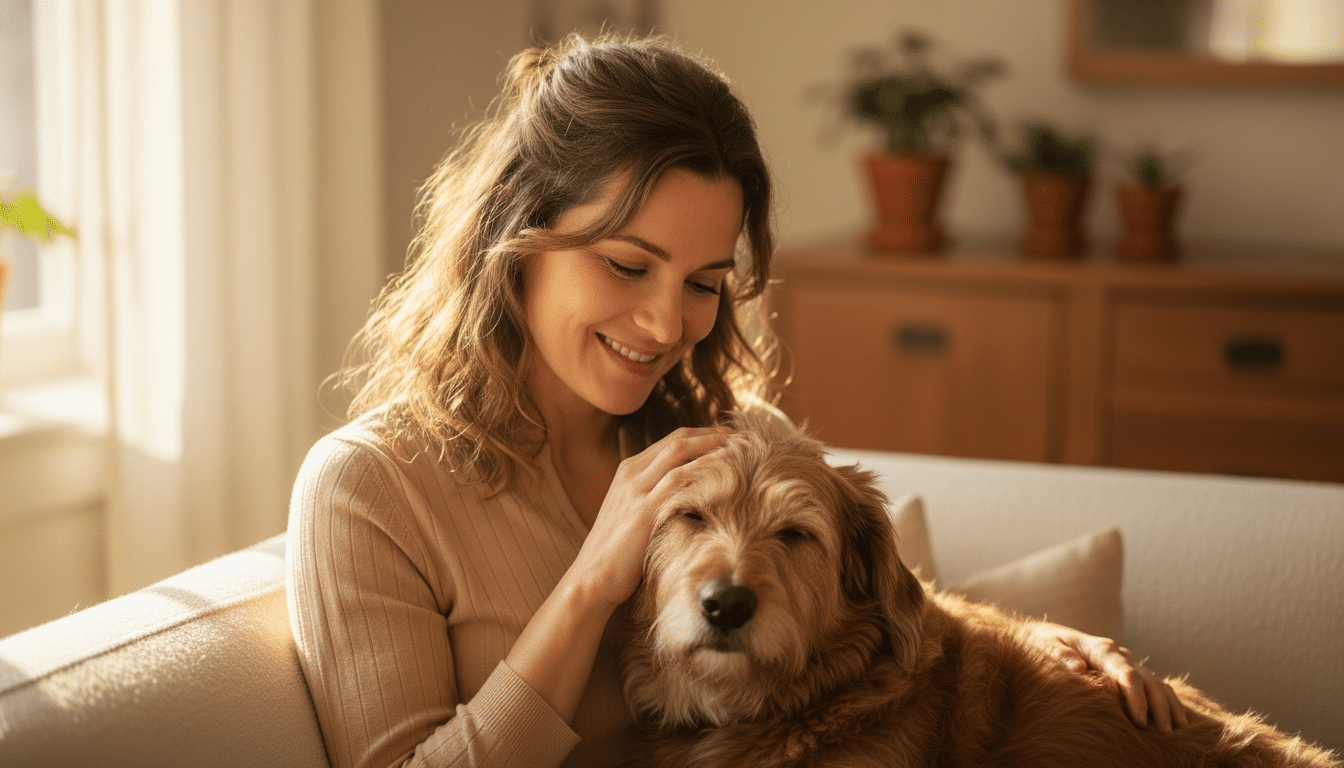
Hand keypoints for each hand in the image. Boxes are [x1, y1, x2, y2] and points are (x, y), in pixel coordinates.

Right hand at [569, 425, 732, 608]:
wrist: (592, 578)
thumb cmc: (617, 553)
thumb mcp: (632, 514)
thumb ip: (653, 497)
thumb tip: (687, 496)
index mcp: (629, 470)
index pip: (672, 440)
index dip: (704, 435)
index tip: (731, 438)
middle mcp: (631, 473)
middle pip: (679, 439)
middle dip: (714, 434)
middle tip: (746, 437)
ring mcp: (636, 489)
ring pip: (679, 451)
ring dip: (714, 445)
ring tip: (745, 447)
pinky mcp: (643, 510)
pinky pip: (678, 479)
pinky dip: (703, 468)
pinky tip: (726, 468)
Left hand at [1032, 622, 1188, 731]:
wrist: (1049, 636)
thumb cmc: (1045, 644)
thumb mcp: (1047, 646)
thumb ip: (1061, 655)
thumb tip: (1078, 667)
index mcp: (1100, 649)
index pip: (1125, 673)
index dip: (1135, 697)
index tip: (1139, 720)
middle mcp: (1119, 655)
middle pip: (1147, 680)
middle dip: (1158, 706)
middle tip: (1163, 732)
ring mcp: (1128, 663)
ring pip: (1157, 683)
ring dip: (1168, 706)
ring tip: (1176, 730)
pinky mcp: (1131, 672)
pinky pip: (1157, 686)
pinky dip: (1169, 702)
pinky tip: (1179, 721)